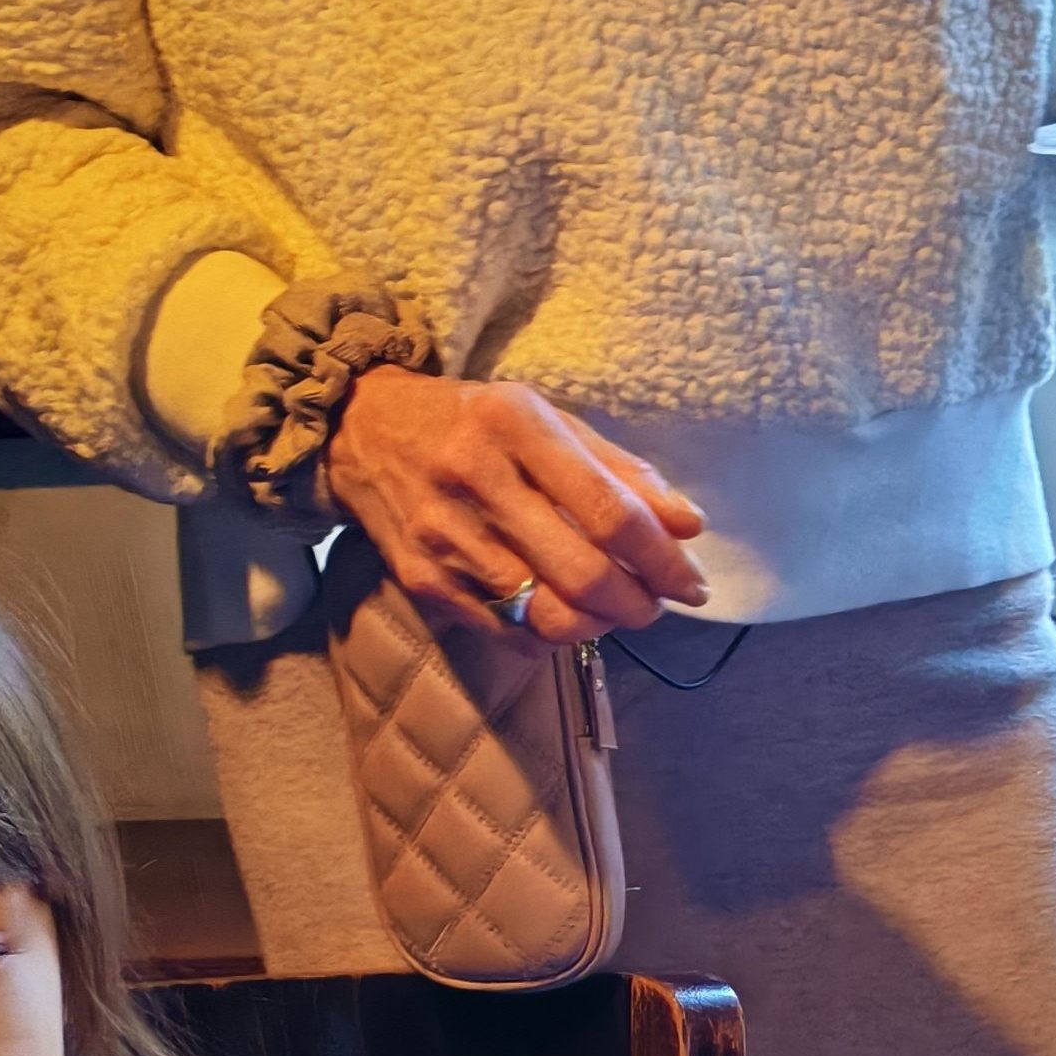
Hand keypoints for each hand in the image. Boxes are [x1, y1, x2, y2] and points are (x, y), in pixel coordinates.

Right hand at [320, 370, 707, 646]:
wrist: (364, 430)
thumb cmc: (476, 422)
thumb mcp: (548, 419)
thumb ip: (621, 471)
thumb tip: (688, 527)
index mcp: (514, 424)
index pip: (609, 511)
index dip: (662, 560)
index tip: (692, 583)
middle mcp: (475, 478)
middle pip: (583, 574)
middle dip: (638, 604)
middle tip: (656, 604)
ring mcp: (444, 536)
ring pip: (547, 616)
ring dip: (599, 625)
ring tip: (613, 610)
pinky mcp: (424, 579)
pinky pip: (508, 633)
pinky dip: (552, 635)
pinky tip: (565, 613)